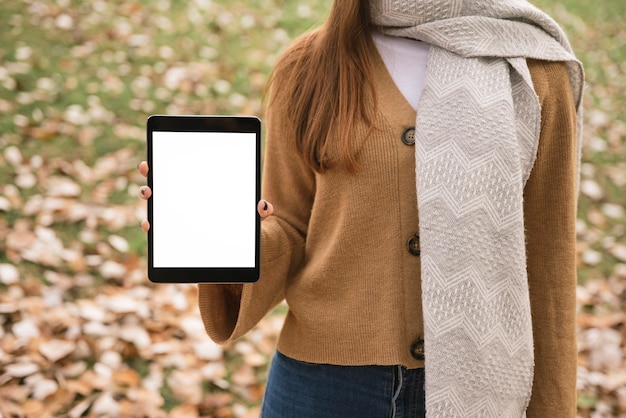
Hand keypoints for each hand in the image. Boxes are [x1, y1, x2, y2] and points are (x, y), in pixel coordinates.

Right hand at [137, 161, 273, 231]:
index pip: (182, 169)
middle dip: (152, 174)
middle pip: (164, 182)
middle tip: (149, 170)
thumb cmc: (240, 226)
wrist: (235, 252)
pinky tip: (150, 224)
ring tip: (149, 193)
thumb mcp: (249, 216)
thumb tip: (264, 206)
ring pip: (157, 204)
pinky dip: (151, 225)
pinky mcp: (172, 235)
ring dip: (149, 197)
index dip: (169, 160)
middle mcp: (185, 199)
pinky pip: (158, 229)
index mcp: (201, 187)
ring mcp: (176, 216)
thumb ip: (258, 212)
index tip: (161, 155)